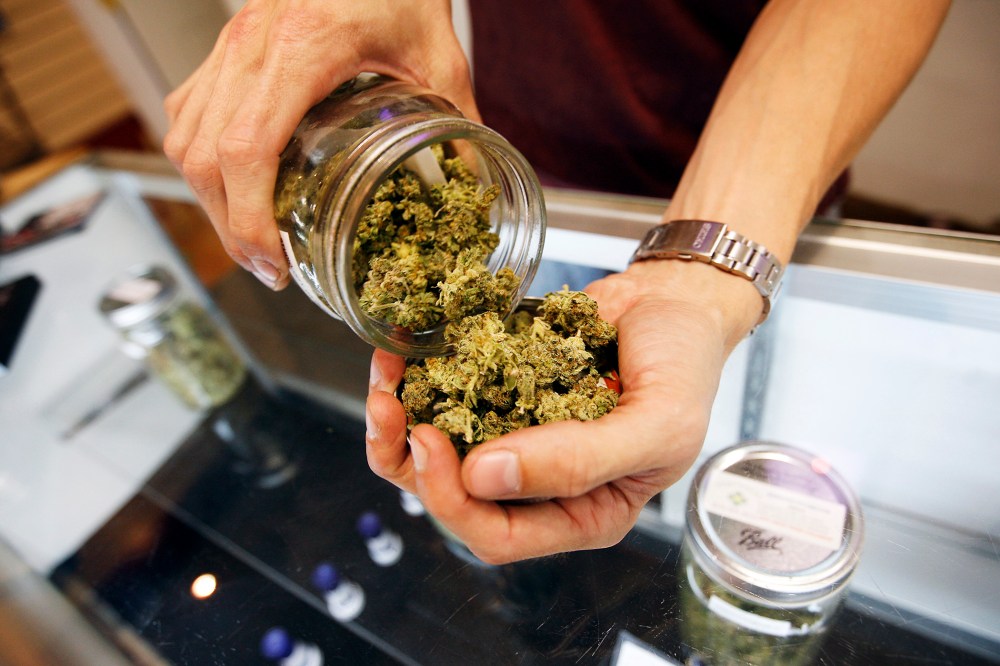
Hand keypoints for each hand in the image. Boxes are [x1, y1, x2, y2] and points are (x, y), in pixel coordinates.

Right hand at [163, 0, 476, 289]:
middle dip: (229, 225)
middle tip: (268, 268)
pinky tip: (232, 187)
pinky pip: (186, 111)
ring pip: (184, 138)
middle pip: (205, 156)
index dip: (248, 217)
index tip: (271, 261)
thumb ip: (457, 119)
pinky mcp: (224, 47)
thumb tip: (472, 186)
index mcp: (304, 47)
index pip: (247, 147)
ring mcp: (230, 44)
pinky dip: (199, 159)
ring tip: (249, 238)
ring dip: (209, 199)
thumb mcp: (438, 51)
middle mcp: (251, 45)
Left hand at [365, 259, 761, 563]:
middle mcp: (538, 483)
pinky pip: (445, 397)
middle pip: (454, 499)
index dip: (454, 502)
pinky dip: (416, 379)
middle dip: (412, 461)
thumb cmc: (684, 368)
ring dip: (399, 422)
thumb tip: (484, 475)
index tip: (431, 444)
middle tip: (392, 411)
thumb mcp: (656, 424)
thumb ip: (579, 460)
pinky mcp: (496, 389)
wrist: (675, 301)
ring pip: (436, 452)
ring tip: (384, 381)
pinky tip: (401, 354)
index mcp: (582, 512)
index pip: (499, 535)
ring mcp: (513, 434)